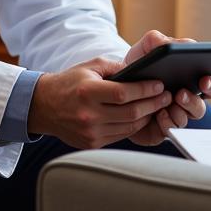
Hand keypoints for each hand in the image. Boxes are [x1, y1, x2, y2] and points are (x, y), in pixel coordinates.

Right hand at [28, 57, 170, 148]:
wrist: (44, 106)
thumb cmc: (71, 82)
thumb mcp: (91, 67)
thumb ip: (116, 68)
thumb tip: (142, 72)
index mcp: (88, 92)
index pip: (124, 93)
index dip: (146, 90)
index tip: (160, 85)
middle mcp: (88, 115)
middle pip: (131, 112)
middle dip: (153, 104)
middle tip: (167, 96)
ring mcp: (90, 132)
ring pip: (129, 127)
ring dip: (147, 116)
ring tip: (158, 106)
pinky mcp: (92, 143)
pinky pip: (121, 135)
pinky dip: (134, 126)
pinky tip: (142, 116)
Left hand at [121, 30, 210, 146]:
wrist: (119, 85)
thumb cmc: (139, 65)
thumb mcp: (145, 49)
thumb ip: (155, 40)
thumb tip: (164, 43)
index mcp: (191, 79)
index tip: (205, 79)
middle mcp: (188, 99)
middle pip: (202, 105)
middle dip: (195, 101)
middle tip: (182, 92)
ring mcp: (177, 114)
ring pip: (188, 118)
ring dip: (182, 110)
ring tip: (170, 101)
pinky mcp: (164, 127)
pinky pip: (172, 129)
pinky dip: (167, 121)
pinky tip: (159, 114)